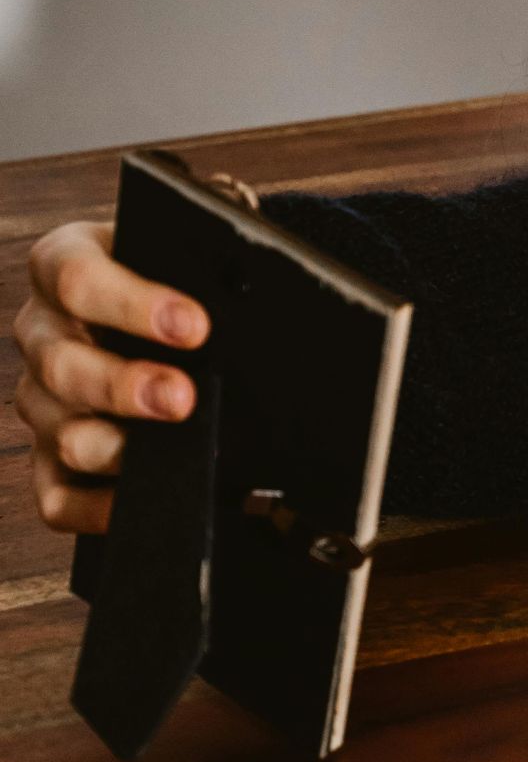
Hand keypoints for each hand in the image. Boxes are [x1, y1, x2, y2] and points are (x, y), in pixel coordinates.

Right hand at [10, 220, 209, 533]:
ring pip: (60, 430)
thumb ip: (204, 258)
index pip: (76, 276)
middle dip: (125, 384)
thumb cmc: (181, 280)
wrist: (178, 314)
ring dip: (113, 446)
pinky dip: (93, 507)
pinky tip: (136, 503)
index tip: (194, 325)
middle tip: (183, 397)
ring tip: (171, 450)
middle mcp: (44, 332)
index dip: (132, 304)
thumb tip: (251, 270)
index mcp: (65, 265)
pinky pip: (56, 494)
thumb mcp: (186, 254)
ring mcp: (43, 398)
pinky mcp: (52, 456)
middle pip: (61, 363)